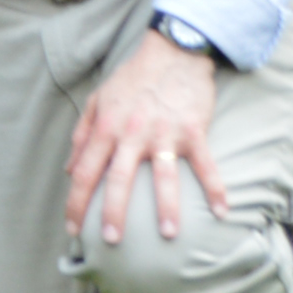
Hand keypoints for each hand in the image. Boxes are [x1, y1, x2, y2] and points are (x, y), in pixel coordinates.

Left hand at [63, 26, 225, 245]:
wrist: (172, 51)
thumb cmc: (133, 79)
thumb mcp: (98, 100)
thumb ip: (82, 135)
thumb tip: (69, 169)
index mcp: (107, 128)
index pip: (85, 171)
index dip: (76, 202)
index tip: (72, 229)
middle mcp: (132, 133)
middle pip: (119, 178)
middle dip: (113, 212)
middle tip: (111, 240)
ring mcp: (164, 133)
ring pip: (163, 176)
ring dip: (166, 207)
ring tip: (168, 235)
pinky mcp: (193, 130)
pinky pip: (205, 164)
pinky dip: (215, 187)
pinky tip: (223, 211)